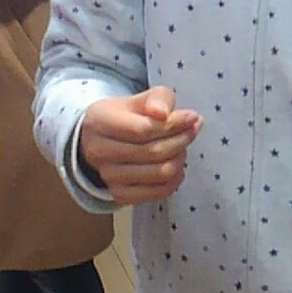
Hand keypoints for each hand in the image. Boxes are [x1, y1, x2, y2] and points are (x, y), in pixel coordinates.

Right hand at [79, 86, 201, 206]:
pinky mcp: (119, 194)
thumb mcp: (139, 99)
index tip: (192, 117)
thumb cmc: (123, 117)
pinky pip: (157, 192)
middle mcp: (100, 152)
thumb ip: (157, 99)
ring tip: (182, 147)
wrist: (99, 140)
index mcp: (100, 123)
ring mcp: (108, 176)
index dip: (173, 125)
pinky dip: (174, 180)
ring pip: (159, 173)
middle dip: (181, 140)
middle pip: (153, 152)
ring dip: (179, 159)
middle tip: (192, 130)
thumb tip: (164, 113)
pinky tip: (176, 166)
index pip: (143, 129)